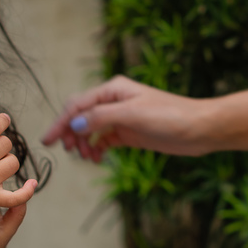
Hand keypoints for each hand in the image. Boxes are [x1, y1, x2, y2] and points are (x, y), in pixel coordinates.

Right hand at [41, 75, 216, 160]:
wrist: (200, 129)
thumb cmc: (171, 116)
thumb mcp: (133, 115)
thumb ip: (101, 118)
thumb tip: (74, 125)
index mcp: (113, 89)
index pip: (78, 105)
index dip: (61, 122)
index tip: (48, 140)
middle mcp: (114, 101)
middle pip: (80, 115)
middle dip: (70, 133)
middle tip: (69, 152)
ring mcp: (122, 117)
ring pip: (90, 129)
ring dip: (83, 143)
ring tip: (87, 157)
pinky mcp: (129, 132)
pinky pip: (103, 140)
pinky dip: (96, 148)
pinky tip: (97, 158)